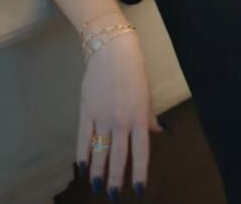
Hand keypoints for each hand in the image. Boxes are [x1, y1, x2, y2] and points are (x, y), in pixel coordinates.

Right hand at [78, 31, 164, 199]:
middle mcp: (121, 121)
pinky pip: (83, 138)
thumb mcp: (147, 94)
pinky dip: (82, 154)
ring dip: (98, 171)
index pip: (141, 153)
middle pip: (118, 157)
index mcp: (140, 117)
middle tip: (113, 195)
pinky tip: (81, 167)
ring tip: (97, 186)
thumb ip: (150, 117)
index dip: (139, 173)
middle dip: (115, 179)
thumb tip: (159, 132)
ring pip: (99, 151)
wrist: (111, 50)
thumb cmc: (134, 70)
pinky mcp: (86, 111)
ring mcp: (102, 117)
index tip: (138, 189)